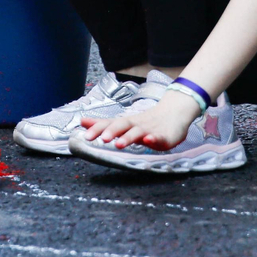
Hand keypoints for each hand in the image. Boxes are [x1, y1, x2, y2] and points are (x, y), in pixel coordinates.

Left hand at [79, 91, 198, 151]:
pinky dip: (153, 138)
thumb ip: (104, 124)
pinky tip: (148, 140)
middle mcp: (135, 125)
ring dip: (128, 137)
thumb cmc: (146, 121)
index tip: (86, 135)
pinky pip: (158, 137)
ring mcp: (149, 130)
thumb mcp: (123, 122)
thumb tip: (82, 121)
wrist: (174, 113)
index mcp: (125, 123)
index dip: (98, 129)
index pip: (109, 124)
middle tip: (102, 139)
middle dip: (112, 131)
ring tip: (119, 144)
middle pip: (122, 125)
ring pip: (138, 132)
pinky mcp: (163, 136)